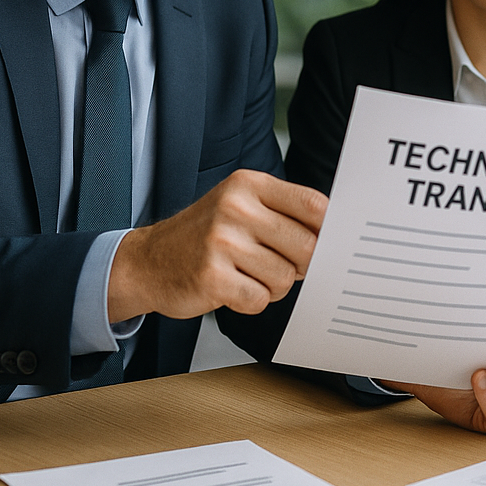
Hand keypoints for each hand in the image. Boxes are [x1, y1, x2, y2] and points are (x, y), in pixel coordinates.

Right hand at [108, 170, 325, 322]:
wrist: (148, 261)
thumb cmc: (206, 234)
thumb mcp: (242, 205)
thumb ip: (285, 212)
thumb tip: (337, 236)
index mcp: (249, 184)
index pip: (313, 204)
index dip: (328, 230)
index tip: (326, 243)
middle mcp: (235, 207)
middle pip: (306, 245)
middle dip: (301, 264)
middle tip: (282, 264)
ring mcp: (221, 242)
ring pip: (285, 277)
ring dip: (274, 285)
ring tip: (251, 275)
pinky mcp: (210, 277)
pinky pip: (260, 300)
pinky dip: (253, 301)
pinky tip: (235, 288)